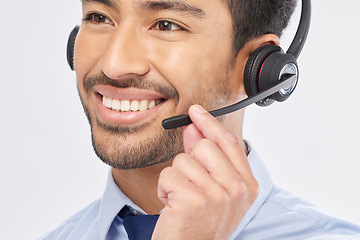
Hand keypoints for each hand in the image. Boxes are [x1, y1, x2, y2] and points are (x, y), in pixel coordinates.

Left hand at [152, 105, 258, 239]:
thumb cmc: (200, 223)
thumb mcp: (214, 190)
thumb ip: (207, 157)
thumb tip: (194, 128)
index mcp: (247, 186)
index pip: (228, 142)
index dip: (209, 123)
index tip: (195, 111)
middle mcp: (236, 189)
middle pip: (204, 146)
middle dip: (189, 161)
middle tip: (190, 183)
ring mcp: (216, 194)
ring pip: (183, 160)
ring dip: (175, 178)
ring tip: (182, 199)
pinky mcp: (192, 199)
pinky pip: (168, 174)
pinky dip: (164, 188)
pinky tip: (173, 205)